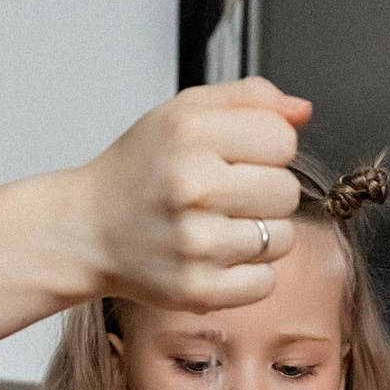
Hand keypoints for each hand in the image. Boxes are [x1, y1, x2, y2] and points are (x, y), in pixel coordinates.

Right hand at [76, 77, 311, 313]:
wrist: (87, 230)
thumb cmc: (140, 170)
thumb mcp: (184, 112)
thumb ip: (248, 99)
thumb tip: (303, 112)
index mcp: (190, 133)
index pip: (283, 140)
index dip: (266, 148)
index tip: (237, 157)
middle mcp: (192, 187)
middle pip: (287, 191)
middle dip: (264, 192)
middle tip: (225, 195)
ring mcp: (196, 244)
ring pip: (282, 239)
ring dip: (259, 234)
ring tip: (219, 226)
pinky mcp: (198, 290)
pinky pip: (265, 282)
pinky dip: (248, 273)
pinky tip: (216, 257)